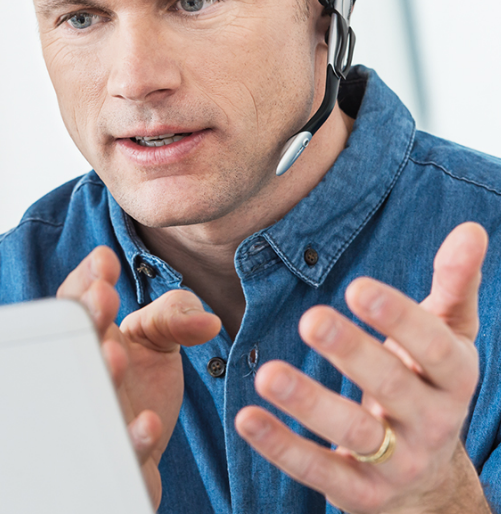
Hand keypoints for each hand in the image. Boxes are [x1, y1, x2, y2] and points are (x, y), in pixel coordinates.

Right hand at [57, 246, 220, 506]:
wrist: (144, 448)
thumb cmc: (142, 384)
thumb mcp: (159, 339)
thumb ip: (177, 317)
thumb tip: (208, 322)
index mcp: (93, 337)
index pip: (76, 303)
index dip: (85, 280)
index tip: (105, 261)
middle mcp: (87, 373)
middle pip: (76, 343)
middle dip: (86, 318)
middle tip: (102, 295)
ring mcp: (100, 413)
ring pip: (92, 396)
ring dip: (102, 374)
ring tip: (115, 353)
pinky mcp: (120, 454)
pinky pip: (123, 448)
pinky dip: (133, 437)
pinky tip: (148, 422)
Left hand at [235, 222, 490, 512]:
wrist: (428, 484)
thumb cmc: (427, 388)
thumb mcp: (448, 341)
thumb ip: (455, 287)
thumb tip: (471, 230)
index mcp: (454, 379)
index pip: (435, 349)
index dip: (400, 319)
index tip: (357, 287)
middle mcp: (431, 422)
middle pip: (394, 388)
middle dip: (353, 354)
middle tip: (311, 319)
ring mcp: (396, 462)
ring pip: (355, 433)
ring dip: (310, 403)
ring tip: (267, 374)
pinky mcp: (358, 492)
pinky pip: (318, 470)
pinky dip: (282, 447)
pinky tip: (247, 418)